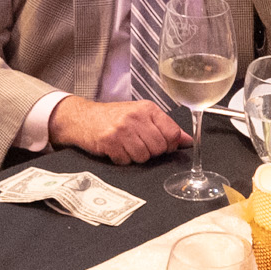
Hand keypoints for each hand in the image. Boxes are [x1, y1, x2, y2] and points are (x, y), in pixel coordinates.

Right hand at [49, 97, 192, 164]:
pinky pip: (126, 161)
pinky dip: (122, 159)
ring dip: (135, 156)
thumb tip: (188, 141)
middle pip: (159, 148)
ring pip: (144, 157)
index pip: (172, 133)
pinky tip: (116, 149)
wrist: (82, 118)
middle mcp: (136, 117)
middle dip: (151, 152)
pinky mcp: (109, 141)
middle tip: (138, 144)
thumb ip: (165, 127)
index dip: (169, 145)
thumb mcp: (141, 116)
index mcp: (148, 109)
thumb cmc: (113, 117)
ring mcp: (122, 129)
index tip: (161, 145)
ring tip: (126, 146)